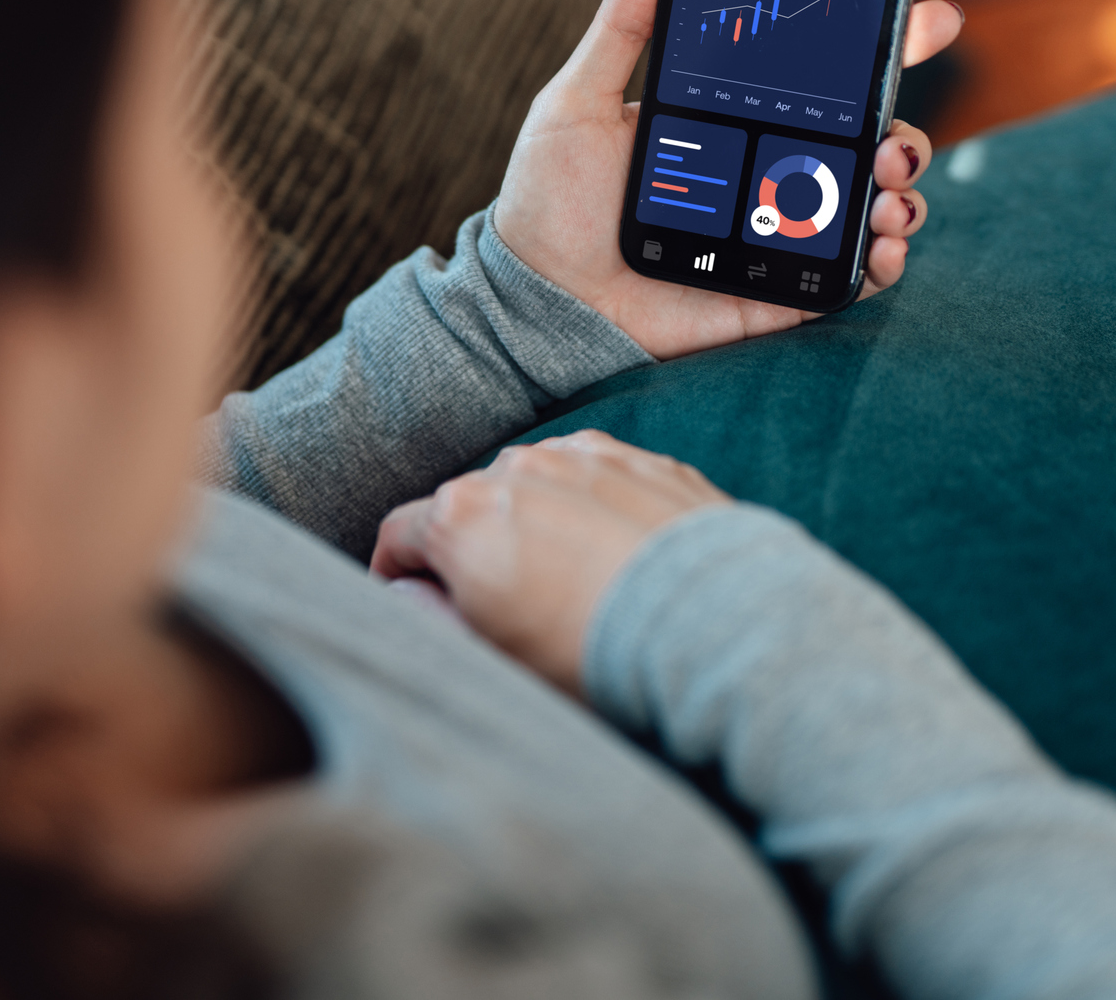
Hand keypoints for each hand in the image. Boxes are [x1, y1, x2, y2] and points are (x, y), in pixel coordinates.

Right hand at [371, 430, 728, 692]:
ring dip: (537, 520)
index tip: (416, 599)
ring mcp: (583, 454)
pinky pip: (597, 477)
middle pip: (470, 504)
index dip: (400, 574)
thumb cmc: (596, 659)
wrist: (716, 630)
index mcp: (462, 518)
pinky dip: (594, 506)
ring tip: (571, 581)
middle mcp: (516, 469)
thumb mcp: (494, 660)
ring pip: (536, 483)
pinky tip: (617, 555)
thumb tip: (408, 596)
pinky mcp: (643, 458)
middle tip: (503, 605)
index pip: (400, 535)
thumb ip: (434, 620)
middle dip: (474, 546)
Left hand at [493, 0, 962, 360]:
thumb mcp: (577, 102)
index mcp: (737, 118)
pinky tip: (881, 246)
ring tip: (886, 192)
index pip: (824, 74)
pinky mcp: (778, 290)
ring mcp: (780, 231)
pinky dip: (882, 261)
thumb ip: (622, 28)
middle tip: (891, 137)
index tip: (929, 12)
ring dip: (902, 191)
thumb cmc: (550, 202)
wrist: (537, 300)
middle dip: (905, 130)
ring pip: (875, 202)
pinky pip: (851, 277)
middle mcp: (770, 170)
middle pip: (869, 137)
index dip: (884, 41)